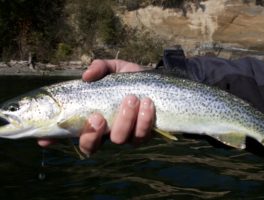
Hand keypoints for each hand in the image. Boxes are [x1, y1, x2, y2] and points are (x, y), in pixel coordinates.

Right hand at [38, 59, 154, 155]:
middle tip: (99, 116)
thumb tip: (86, 76)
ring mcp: (126, 135)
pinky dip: (144, 119)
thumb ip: (99, 68)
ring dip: (124, 120)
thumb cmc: (130, 78)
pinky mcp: (145, 135)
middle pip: (91, 146)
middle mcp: (107, 131)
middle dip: (92, 134)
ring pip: (119, 140)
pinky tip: (148, 103)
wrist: (159, 82)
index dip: (55, 139)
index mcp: (94, 117)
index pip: (70, 132)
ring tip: (132, 98)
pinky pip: (142, 136)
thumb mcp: (114, 68)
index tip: (44, 139)